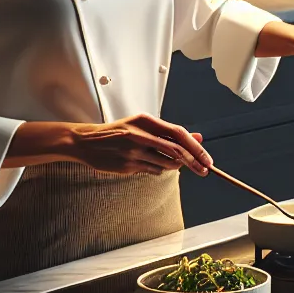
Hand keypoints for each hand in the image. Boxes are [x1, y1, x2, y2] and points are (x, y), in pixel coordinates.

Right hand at [10, 114, 212, 175]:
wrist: (86, 142)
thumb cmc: (118, 132)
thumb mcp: (143, 126)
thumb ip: (169, 133)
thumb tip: (198, 137)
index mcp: (145, 121)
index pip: (178, 133)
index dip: (196, 147)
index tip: (207, 158)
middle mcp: (140, 135)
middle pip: (176, 150)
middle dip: (194, 162)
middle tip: (206, 171)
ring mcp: (133, 152)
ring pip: (166, 164)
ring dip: (174, 167)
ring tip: (169, 162)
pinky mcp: (127, 166)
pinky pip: (152, 171)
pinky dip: (158, 170)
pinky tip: (149, 164)